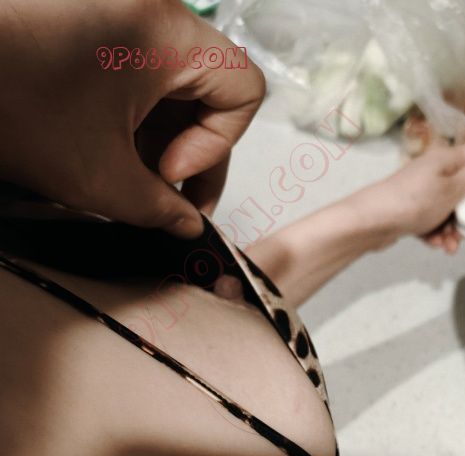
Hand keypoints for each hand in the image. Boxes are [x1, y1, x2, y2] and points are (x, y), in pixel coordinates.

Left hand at [0, 0, 264, 237]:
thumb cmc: (20, 112)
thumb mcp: (103, 178)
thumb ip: (161, 208)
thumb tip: (187, 224)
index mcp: (167, 34)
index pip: (242, 88)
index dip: (218, 144)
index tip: (168, 174)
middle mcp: (149, 10)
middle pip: (206, 87)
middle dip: (190, 149)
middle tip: (164, 196)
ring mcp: (115, 12)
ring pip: (169, 84)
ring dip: (158, 138)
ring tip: (124, 177)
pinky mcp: (86, 21)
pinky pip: (133, 72)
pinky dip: (129, 116)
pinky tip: (103, 149)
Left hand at [358, 143, 464, 254]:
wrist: (370, 223)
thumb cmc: (413, 202)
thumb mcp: (451, 190)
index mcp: (447, 159)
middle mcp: (436, 171)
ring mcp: (424, 191)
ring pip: (452, 210)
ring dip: (453, 230)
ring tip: (448, 245)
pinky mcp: (414, 211)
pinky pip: (435, 222)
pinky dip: (437, 234)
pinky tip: (434, 244)